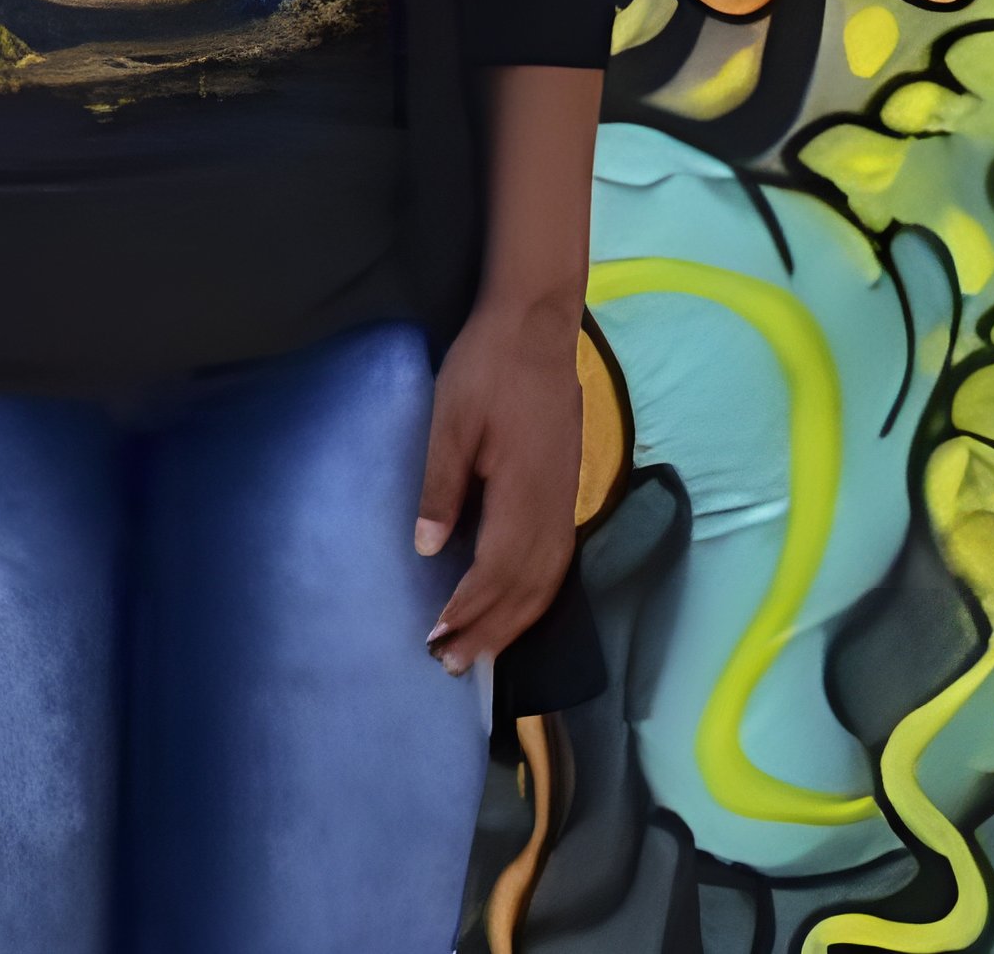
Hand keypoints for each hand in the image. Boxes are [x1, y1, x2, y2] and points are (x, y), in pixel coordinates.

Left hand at [416, 288, 597, 669]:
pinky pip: (557, 562)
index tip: (435, 639)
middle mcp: (553, 507)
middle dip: (489, 632)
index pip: (496, 571)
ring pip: (546, 581)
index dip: (467, 611)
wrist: (537, 326)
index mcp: (523, 492)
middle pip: (526, 589)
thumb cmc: (486, 368)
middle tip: (451, 667)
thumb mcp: (450, 420)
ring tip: (481, 653)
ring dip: (514, 622)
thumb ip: (440, 486)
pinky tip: (516, 608)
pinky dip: (535, 596)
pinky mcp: (566, 491)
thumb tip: (426, 549)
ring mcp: (565, 500)